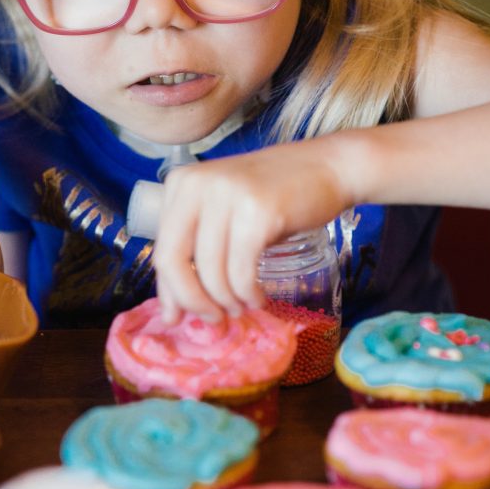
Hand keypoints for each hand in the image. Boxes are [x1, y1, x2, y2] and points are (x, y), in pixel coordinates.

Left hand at [153, 134, 353, 320]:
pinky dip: (247, 293)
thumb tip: (171, 312)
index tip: (179, 317)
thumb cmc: (276, 198)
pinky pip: (241, 271)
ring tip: (241, 306)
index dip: (170, 291)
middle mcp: (197, 184)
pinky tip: (256, 298)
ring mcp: (228, 195)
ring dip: (226, 301)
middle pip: (173, 261)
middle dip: (192, 301)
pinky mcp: (258, 211)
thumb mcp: (225, 215)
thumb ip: (197, 252)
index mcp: (181, 183)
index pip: (161, 249)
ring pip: (209, 271)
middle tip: (213, 320)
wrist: (328, 168)